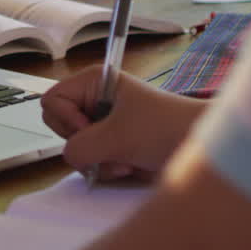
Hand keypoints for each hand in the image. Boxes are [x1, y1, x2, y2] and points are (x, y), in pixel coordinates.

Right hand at [41, 65, 206, 180]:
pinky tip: (128, 165)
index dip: (66, 119)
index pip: (53, 100)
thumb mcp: (118, 137)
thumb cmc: (166, 128)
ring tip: (125, 159)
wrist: (197, 146)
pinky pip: (89, 160)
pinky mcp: (110, 143)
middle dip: (82, 143)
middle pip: (59, 124)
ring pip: (75, 147)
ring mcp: (102, 123)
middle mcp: (94, 100)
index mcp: (94, 82)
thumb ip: (80, 146)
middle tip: (107, 145)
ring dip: (97, 160)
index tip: (91, 128)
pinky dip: (105, 168)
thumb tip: (69, 156)